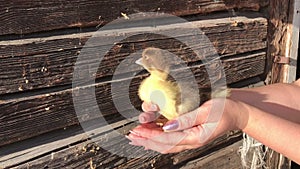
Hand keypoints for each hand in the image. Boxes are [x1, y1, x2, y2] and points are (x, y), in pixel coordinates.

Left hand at [126, 99, 241, 153]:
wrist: (237, 113)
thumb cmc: (225, 110)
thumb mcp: (207, 111)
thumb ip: (187, 119)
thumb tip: (167, 126)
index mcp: (195, 137)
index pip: (167, 139)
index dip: (150, 135)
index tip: (137, 131)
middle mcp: (190, 141)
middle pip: (163, 145)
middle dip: (145, 140)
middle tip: (130, 136)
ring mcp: (190, 139)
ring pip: (165, 144)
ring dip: (149, 140)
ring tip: (136, 136)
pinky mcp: (189, 134)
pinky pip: (170, 139)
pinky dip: (158, 137)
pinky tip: (150, 134)